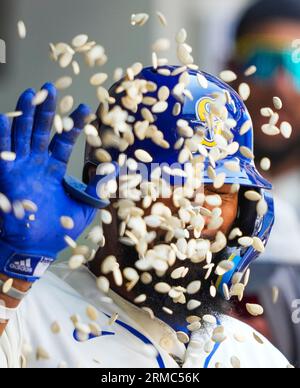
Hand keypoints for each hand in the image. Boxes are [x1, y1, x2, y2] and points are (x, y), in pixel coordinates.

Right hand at [0, 83, 97, 281]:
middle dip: (44, 110)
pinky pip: (3, 152)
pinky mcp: (7, 176)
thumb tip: (113, 172)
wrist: (36, 247)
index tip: (85, 106)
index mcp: (54, 170)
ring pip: (22, 135)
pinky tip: (5, 117)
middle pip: (40, 131)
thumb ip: (96, 189)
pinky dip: (3, 135)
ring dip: (24, 115)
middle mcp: (37, 165)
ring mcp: (20, 168)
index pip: (64, 141)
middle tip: (49, 88)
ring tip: (30, 93)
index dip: (74, 124)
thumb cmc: (59, 229)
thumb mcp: (84, 207)